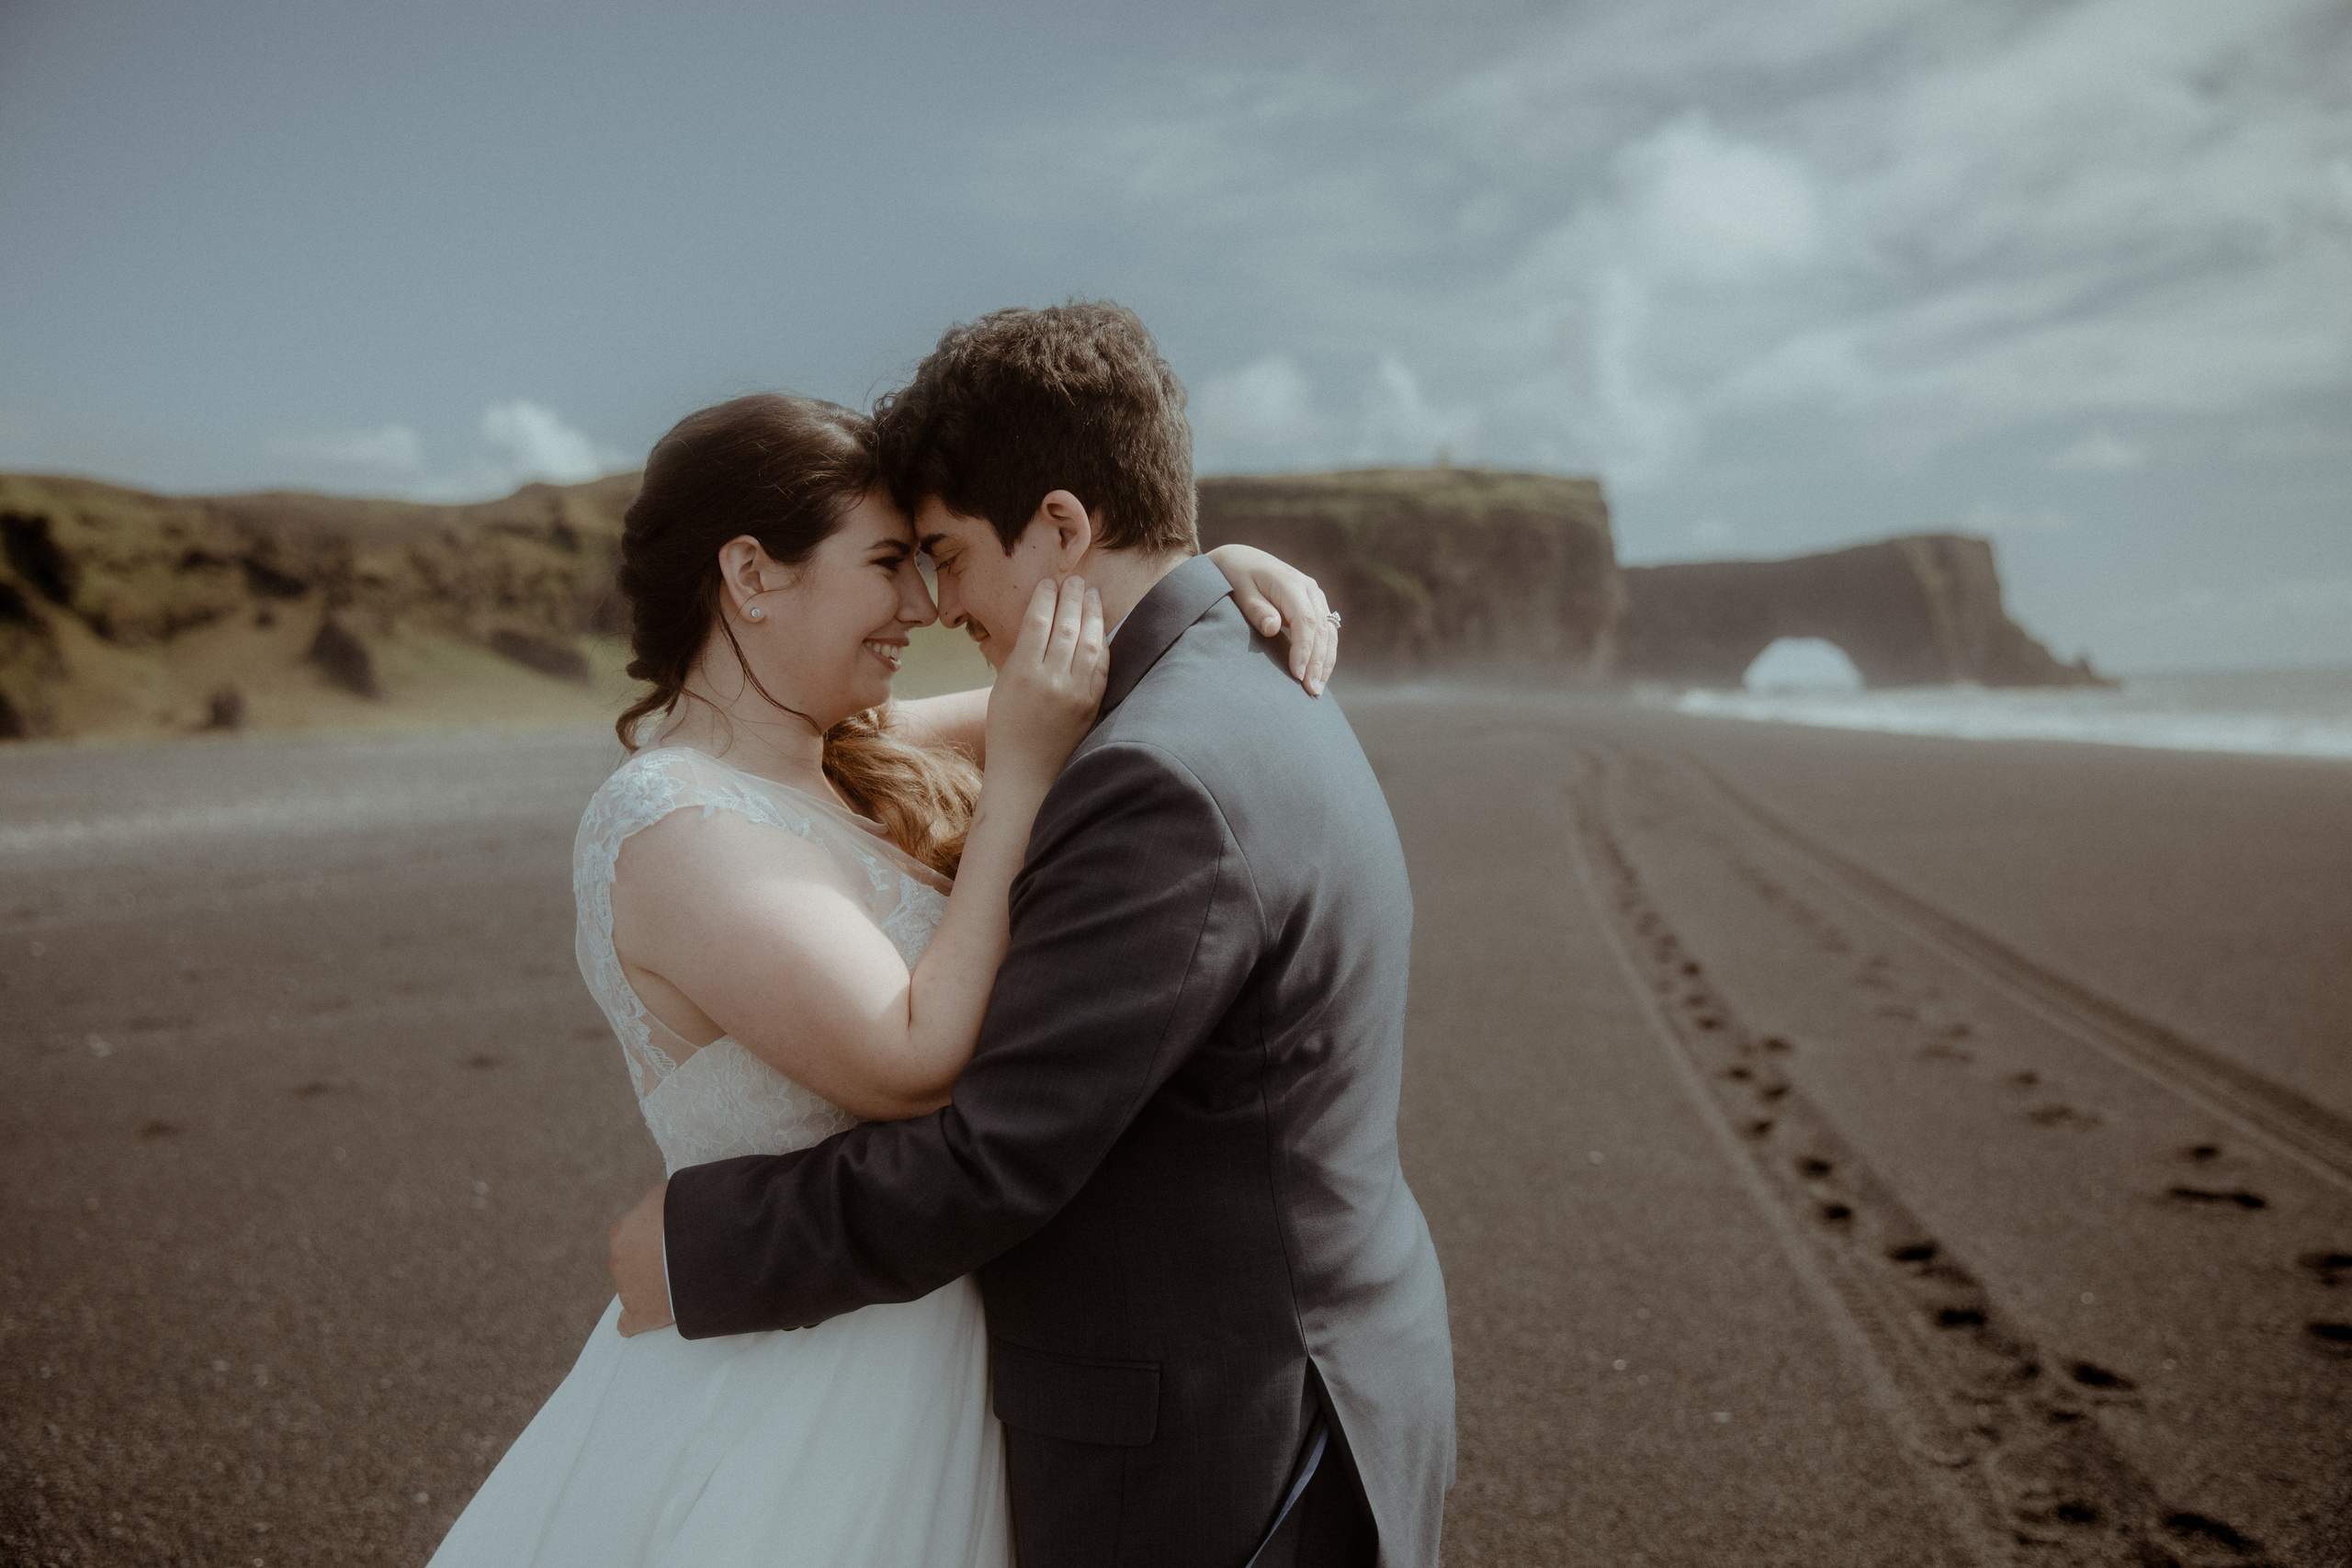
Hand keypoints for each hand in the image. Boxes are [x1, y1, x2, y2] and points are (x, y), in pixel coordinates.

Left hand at [609, 1179, 674, 1336]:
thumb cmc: (687, 1213)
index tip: (671, 1242)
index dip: (653, 1240)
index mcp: (622, 1231)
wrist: (703, 1245)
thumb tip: (657, 1206)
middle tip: (680, 1261)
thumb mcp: (667, 1194)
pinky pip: (628, 1324)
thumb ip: (655, 1203)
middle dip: (651, 1264)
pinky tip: (641, 1322)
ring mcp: (627, 1290)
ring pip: (635, 1289)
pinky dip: (633, 1323)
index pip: (631, 1236)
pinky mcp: (640, 1314)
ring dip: (651, 1288)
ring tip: (681, 1284)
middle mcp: (619, 1260)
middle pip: (633, 1264)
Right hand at [982, 575, 1107, 787]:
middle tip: (1074, 580)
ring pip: (1088, 642)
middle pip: (1066, 627)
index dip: (1045, 598)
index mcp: (1022, 674)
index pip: (1037, 623)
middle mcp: (1051, 681)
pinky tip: (1100, 627)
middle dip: (1071, 598)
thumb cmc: (1008, 728)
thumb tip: (1042, 620)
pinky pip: (1101, 665)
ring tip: (1091, 594)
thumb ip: (1022, 654)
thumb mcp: (1003, 687)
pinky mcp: (1092, 705)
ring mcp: (1075, 694)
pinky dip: (1102, 642)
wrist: (1027, 772)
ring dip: (1091, 614)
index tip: (1049, 582)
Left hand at [1206, 545, 1336, 695]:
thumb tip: (1273, 627)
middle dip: (1318, 662)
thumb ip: (1256, 609)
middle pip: (1322, 630)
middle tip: (1311, 691)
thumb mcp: (1239, 590)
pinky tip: (1318, 675)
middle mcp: (1309, 589)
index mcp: (1290, 583)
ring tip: (1317, 690)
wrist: (1240, 559)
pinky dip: (1324, 654)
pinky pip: (1326, 633)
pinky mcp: (1314, 606)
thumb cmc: (1235, 576)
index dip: (1304, 649)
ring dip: (1325, 662)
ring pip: (1329, 633)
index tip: (1297, 674)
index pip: (1305, 621)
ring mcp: (1315, 597)